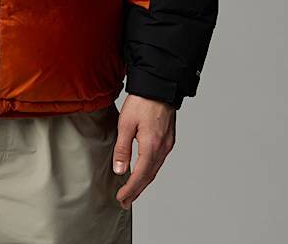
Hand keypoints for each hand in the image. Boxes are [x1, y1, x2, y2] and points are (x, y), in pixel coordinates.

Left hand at [111, 94, 175, 209]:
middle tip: (125, 201)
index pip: (140, 176)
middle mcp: (163, 148)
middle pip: (149, 176)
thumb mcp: (126, 123)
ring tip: (132, 190)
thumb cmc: (142, 101)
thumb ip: (122, 148)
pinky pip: (159, 160)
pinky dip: (150, 170)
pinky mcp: (168, 139)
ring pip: (155, 169)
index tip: (121, 199)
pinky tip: (143, 171)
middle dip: (137, 190)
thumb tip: (119, 170)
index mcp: (151, 146)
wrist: (159, 86)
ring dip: (143, 182)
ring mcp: (168, 144)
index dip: (130, 190)